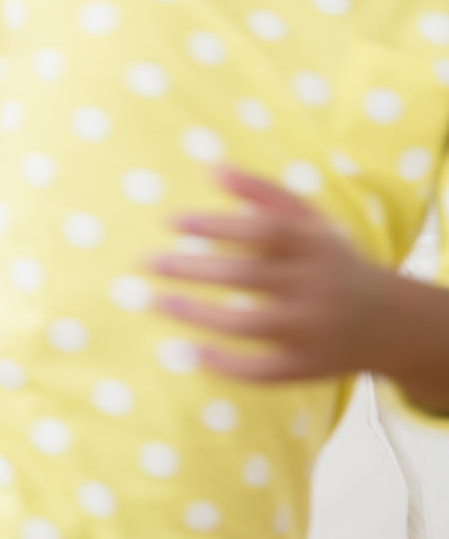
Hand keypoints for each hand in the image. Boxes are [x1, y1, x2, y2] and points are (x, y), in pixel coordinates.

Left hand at [149, 165, 395, 381]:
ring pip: (248, 325)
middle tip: (146, 263)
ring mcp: (312, 331)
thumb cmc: (332, 261)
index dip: (216, 225)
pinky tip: (187, 351)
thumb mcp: (310, 222)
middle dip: (192, 269)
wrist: (393, 323)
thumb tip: (212, 168)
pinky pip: (261, 370)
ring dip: (197, 315)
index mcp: (314, 246)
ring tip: (155, 301)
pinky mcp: (307, 367)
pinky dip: (224, 364)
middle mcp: (316, 287)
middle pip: (248, 277)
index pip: (262, 231)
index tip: (170, 222)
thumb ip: (263, 192)